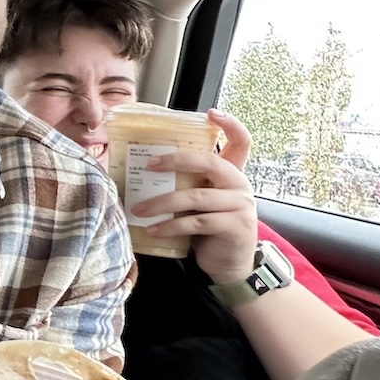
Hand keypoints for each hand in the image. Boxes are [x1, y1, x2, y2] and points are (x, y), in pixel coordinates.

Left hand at [144, 109, 259, 283]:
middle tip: (149, 164)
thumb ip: (190, 185)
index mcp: (232, 174)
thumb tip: (145, 171)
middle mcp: (240, 185)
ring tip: (138, 208)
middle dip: (176, 160)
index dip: (230, 124)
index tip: (211, 113)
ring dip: (162, 202)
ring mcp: (240, 205)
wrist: (229, 266)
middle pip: (210, 162)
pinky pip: (196, 222)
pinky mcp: (234, 227)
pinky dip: (170, 225)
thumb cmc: (209, 230)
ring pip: (195, 196)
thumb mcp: (202, 202)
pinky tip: (152, 229)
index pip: (241, 141)